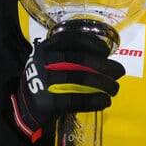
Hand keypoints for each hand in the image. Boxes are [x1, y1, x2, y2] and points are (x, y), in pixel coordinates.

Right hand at [9, 29, 123, 142]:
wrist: (25, 106)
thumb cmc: (45, 80)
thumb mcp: (50, 61)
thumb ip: (70, 56)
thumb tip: (106, 59)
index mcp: (46, 48)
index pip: (72, 40)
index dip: (93, 44)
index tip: (107, 52)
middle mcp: (43, 61)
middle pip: (79, 60)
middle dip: (104, 65)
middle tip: (119, 71)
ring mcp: (43, 82)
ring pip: (80, 79)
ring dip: (103, 84)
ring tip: (115, 88)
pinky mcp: (46, 102)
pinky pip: (75, 100)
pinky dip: (93, 100)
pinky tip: (105, 101)